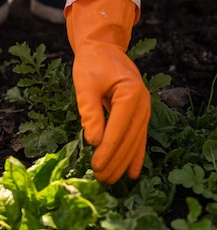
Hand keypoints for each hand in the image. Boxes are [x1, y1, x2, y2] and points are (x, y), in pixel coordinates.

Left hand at [65, 0, 149, 183]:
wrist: (103, 48)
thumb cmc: (91, 64)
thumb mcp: (85, 84)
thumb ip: (89, 111)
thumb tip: (93, 140)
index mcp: (130, 93)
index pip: (118, 127)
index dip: (107, 149)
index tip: (96, 166)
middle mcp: (143, 103)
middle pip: (129, 139)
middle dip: (114, 161)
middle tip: (99, 179)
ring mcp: (144, 109)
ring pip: (135, 142)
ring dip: (123, 163)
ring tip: (110, 181)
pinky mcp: (140, 114)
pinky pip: (139, 138)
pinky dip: (135, 156)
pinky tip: (132, 173)